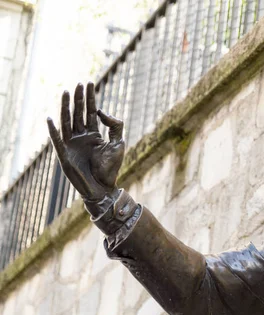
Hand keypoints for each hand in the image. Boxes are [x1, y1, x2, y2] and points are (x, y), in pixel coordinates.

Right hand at [47, 82, 124, 200]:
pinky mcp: (65, 155)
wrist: (104, 188)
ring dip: (66, 108)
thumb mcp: (118, 144)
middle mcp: (81, 137)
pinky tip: (51, 119)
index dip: (90, 98)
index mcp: (93, 134)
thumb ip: (114, 126)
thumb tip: (102, 111)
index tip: (89, 83)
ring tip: (67, 93)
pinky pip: (57, 140)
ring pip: (67, 122)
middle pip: (78, 113)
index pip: (90, 112)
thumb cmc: (111, 169)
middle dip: (79, 99)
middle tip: (78, 84)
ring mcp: (72, 145)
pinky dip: (53, 131)